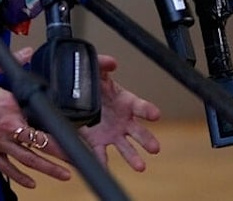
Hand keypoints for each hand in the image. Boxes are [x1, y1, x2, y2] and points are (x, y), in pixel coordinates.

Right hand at [0, 47, 71, 189]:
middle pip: (42, 143)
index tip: (76, 128)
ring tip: (65, 175)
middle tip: (79, 160)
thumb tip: (26, 54)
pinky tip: (31, 183)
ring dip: (49, 169)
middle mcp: (8, 127)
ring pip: (29, 160)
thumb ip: (9, 63)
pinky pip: (7, 168)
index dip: (60, 124)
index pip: (42, 116)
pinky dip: (20, 177)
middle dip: (63, 153)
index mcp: (10, 104)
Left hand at [78, 54, 160, 171]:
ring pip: (125, 147)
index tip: (156, 114)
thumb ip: (102, 64)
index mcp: (126, 102)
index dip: (148, 110)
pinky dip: (102, 164)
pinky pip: (101, 155)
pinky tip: (105, 171)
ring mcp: (113, 133)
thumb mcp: (97, 71)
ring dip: (133, 157)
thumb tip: (111, 62)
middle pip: (139, 132)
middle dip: (147, 140)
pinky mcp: (98, 142)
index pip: (141, 107)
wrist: (77, 96)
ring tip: (140, 166)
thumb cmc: (95, 85)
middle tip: (155, 148)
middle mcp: (123, 120)